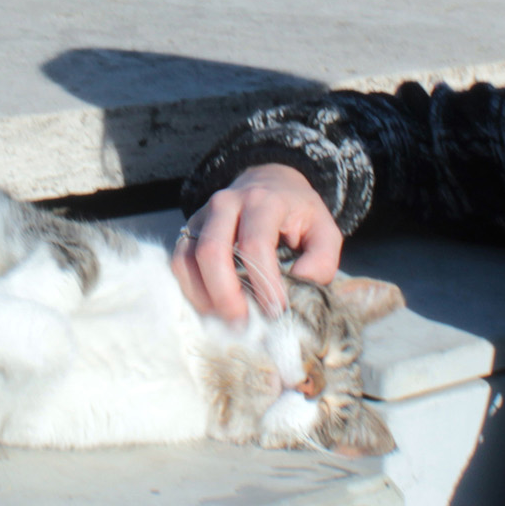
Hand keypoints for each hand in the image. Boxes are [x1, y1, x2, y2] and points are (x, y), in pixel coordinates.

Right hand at [170, 164, 343, 323]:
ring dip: (204, 295)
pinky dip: (191, 289)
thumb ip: (322, 259)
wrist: (269, 182)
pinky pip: (179, 261)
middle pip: (212, 251)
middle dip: (226, 294)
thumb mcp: (324, 230)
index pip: (255, 244)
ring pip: (188, 257)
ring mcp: (203, 215)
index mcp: (264, 201)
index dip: (263, 283)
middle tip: (244, 323)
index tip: (276, 311)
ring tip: (227, 319)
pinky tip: (212, 306)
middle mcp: (227, 203)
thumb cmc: (298, 213)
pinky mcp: (190, 229)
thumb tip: (301, 284)